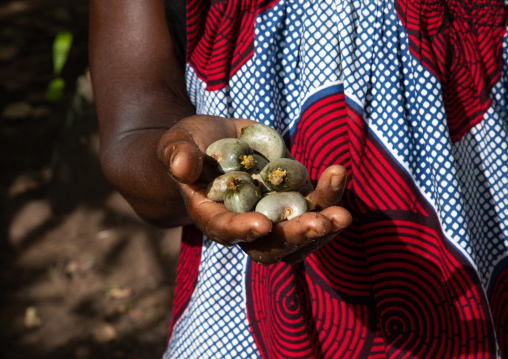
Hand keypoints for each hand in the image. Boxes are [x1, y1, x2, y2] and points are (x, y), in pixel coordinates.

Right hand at [158, 115, 351, 264]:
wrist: (215, 142)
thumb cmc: (190, 145)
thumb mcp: (177, 143)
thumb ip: (178, 154)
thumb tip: (182, 166)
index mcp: (213, 215)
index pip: (225, 230)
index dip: (242, 230)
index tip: (262, 225)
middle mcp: (245, 222)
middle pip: (271, 245)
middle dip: (295, 237)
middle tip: (319, 224)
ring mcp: (273, 212)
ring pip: (299, 233)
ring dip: (323, 226)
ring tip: (343, 214)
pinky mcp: (292, 196)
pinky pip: (314, 204)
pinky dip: (329, 193)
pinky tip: (337, 172)